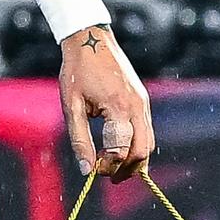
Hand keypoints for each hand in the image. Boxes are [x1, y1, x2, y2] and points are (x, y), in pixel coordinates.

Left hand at [60, 24, 154, 182]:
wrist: (91, 41)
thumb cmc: (77, 72)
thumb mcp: (71, 106)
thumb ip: (79, 139)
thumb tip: (86, 170)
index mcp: (119, 108)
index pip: (122, 150)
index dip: (109, 166)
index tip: (93, 170)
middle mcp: (137, 107)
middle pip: (143, 151)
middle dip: (128, 169)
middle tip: (108, 178)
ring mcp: (143, 103)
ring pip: (149, 142)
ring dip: (134, 159)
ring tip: (112, 167)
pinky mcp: (142, 101)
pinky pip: (146, 130)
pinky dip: (135, 144)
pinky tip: (117, 148)